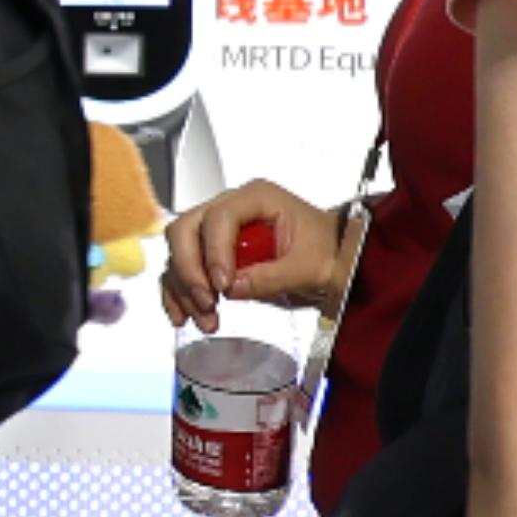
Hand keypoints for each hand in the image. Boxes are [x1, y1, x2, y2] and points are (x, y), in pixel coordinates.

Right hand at [162, 178, 340, 330]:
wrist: (338, 259)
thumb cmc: (330, 252)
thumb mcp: (310, 266)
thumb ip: (273, 276)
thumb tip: (233, 289)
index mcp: (256, 198)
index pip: (218, 218)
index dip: (214, 252)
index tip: (222, 285)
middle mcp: (230, 208)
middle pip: (186, 230)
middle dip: (189, 269)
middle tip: (206, 301)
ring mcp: (216, 230)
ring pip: (179, 252)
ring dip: (184, 287)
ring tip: (204, 318)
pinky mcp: (211, 253)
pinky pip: (181, 270)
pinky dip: (178, 293)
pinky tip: (184, 315)